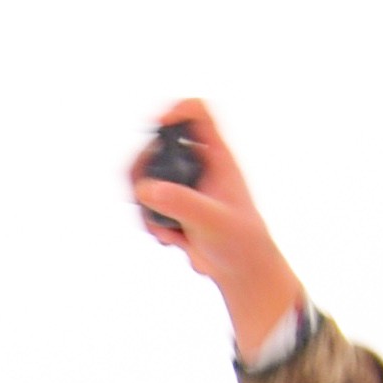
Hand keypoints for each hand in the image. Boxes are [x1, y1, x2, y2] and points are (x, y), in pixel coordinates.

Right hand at [122, 95, 307, 367]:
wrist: (241, 270)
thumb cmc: (241, 242)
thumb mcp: (213, 221)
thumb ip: (182, 204)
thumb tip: (147, 190)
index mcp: (218, 155)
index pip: (197, 113)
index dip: (175, 111)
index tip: (157, 128)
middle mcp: (199, 164)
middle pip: (158, 145)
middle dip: (143, 170)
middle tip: (141, 194)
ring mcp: (184, 185)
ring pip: (146, 176)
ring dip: (145, 203)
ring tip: (164, 230)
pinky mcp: (173, 206)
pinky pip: (146, 204)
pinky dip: (149, 222)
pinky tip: (170, 239)